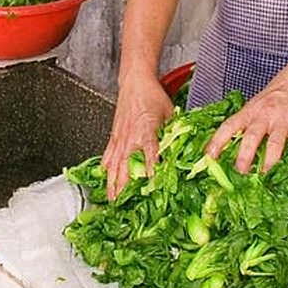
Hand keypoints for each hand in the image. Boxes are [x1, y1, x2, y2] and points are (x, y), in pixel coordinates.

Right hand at [102, 71, 171, 199]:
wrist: (135, 82)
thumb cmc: (153, 96)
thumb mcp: (170, 115)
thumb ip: (174, 134)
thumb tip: (183, 152)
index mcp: (146, 131)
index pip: (150, 155)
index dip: (151, 171)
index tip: (151, 186)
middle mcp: (130, 137)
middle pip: (126, 167)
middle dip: (125, 188)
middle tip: (126, 205)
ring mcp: (120, 138)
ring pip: (114, 165)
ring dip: (112, 184)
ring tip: (112, 199)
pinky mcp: (114, 136)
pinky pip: (107, 155)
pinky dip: (105, 168)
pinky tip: (104, 177)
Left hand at [204, 76, 287, 173]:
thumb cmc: (274, 96)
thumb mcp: (254, 106)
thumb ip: (245, 125)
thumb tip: (230, 151)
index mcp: (249, 112)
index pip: (229, 126)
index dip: (217, 141)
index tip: (209, 156)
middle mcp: (264, 115)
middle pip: (251, 135)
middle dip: (245, 155)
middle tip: (240, 171)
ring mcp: (283, 119)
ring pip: (275, 141)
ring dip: (269, 160)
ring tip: (265, 175)